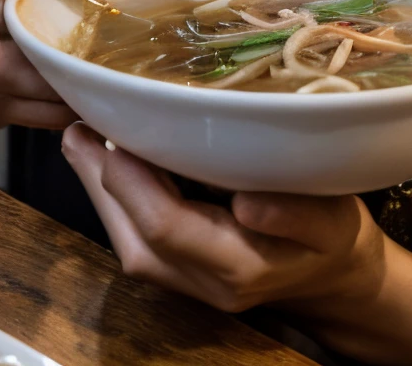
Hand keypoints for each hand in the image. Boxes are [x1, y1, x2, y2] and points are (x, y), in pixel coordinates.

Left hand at [61, 123, 386, 318]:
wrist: (334, 278)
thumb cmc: (334, 236)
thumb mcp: (334, 220)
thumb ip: (295, 214)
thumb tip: (246, 203)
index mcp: (240, 265)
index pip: (167, 227)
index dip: (134, 183)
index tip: (113, 133)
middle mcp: (204, 283)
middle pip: (134, 238)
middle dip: (100, 183)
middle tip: (77, 127)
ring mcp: (189, 284)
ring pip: (127, 242)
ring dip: (101, 192)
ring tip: (82, 139)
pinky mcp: (182, 273)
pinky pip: (137, 240)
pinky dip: (118, 201)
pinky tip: (110, 165)